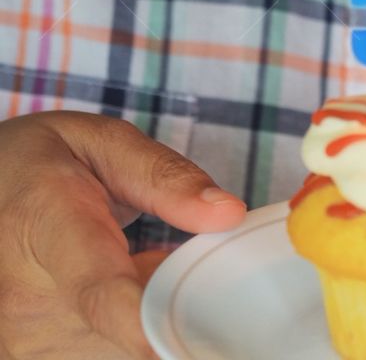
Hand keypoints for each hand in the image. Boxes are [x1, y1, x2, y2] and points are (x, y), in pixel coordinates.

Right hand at [0, 110, 246, 358]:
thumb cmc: (42, 162)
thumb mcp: (102, 142)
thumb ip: (165, 177)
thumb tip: (228, 213)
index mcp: (49, 226)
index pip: (100, 293)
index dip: (144, 326)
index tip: (185, 342)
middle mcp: (27, 299)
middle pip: (127, 340)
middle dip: (175, 313)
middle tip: (172, 265)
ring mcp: (21, 342)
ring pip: (120, 358)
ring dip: (148, 330)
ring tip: (132, 274)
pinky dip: (125, 340)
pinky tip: (120, 304)